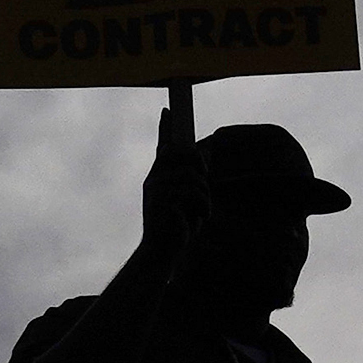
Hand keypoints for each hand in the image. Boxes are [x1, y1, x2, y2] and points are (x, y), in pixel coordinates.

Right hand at [138, 97, 207, 255]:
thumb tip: (207, 150)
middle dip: (198, 160)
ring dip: (204, 195)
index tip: (168, 110)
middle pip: (179, 152)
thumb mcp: (190, 199)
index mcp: (160, 177)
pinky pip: (192, 193)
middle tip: (206, 176)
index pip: (163, 147)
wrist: (162, 252)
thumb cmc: (177, 226)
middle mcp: (155, 180)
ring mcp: (156, 190)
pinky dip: (203, 206)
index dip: (165, 128)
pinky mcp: (161, 202)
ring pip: (192, 176)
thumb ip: (196, 177)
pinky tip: (200, 219)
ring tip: (204, 211)